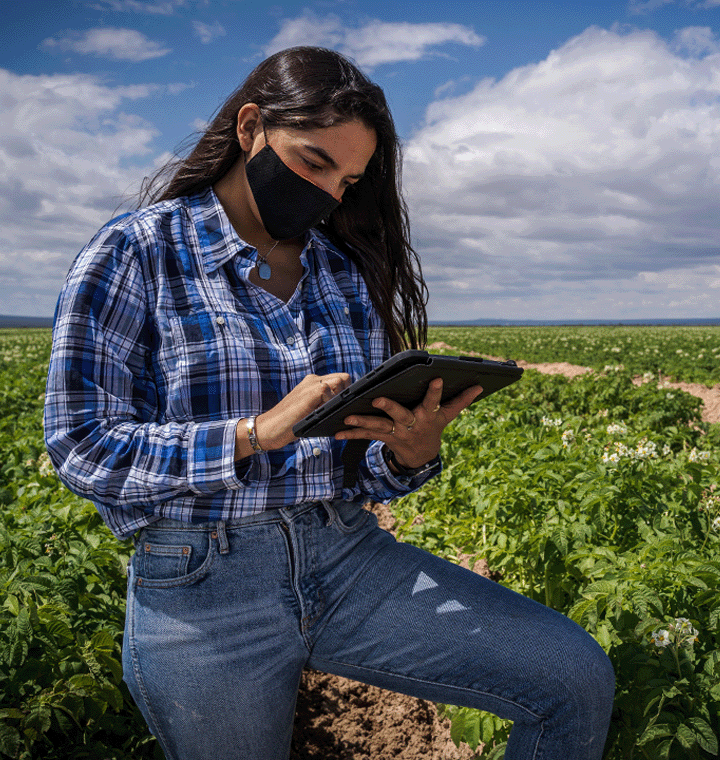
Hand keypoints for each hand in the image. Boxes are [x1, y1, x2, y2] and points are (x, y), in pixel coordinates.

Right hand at [235, 372, 350, 456]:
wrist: (268, 428)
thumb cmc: (289, 423)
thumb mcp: (310, 410)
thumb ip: (322, 403)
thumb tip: (342, 405)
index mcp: (313, 383)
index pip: (339, 379)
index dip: (344, 392)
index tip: (341, 406)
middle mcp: (313, 380)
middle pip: (344, 378)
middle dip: (345, 393)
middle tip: (335, 409)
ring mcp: (310, 384)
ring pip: (340, 381)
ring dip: (339, 397)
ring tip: (326, 411)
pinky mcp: (309, 392)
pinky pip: (329, 389)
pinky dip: (330, 402)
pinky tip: (320, 412)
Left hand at [335, 378, 482, 469]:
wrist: (421, 456)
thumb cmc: (433, 427)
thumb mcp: (447, 416)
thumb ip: (461, 400)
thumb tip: (480, 384)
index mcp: (428, 416)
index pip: (433, 402)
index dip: (435, 392)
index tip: (436, 378)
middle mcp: (411, 424)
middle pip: (400, 414)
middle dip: (389, 407)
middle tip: (378, 399)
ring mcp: (396, 433)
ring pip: (378, 426)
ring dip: (362, 422)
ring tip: (347, 417)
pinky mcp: (383, 438)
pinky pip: (365, 435)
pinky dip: (351, 433)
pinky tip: (337, 430)